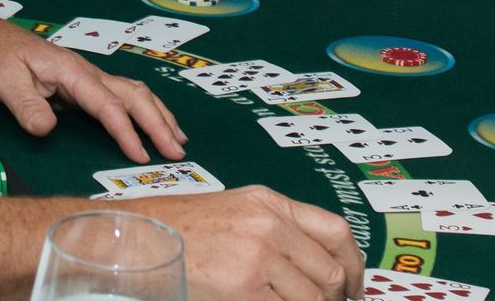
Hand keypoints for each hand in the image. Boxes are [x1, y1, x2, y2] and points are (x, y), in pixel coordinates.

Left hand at [0, 4, 185, 164]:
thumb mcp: (4, 81)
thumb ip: (26, 106)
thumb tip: (48, 130)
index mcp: (70, 70)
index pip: (106, 103)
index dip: (125, 131)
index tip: (140, 156)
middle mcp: (84, 72)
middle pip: (132, 95)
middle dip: (157, 123)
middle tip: (176, 152)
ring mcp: (83, 78)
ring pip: (131, 93)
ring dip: (156, 115)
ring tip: (176, 140)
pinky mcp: (77, 86)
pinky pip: (118, 98)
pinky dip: (140, 112)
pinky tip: (148, 125)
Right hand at [149, 187, 361, 299]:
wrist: (139, 239)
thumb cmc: (182, 229)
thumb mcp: (236, 211)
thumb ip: (278, 230)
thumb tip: (318, 269)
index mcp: (270, 203)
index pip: (336, 232)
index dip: (354, 266)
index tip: (353, 288)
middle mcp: (270, 226)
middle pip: (330, 272)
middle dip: (334, 300)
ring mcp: (258, 258)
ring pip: (311, 300)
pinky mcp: (243, 289)